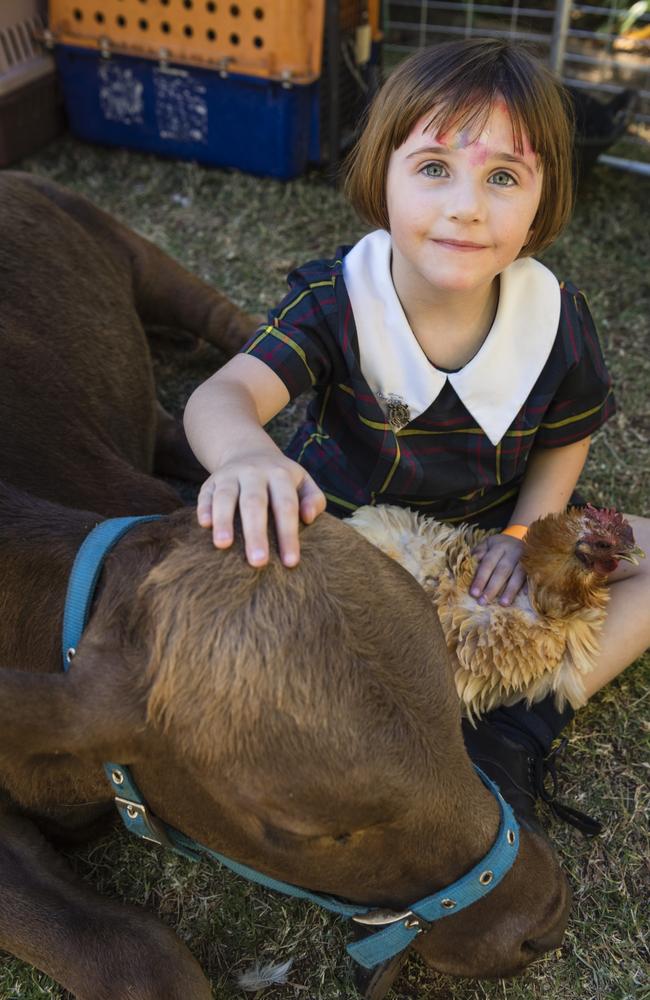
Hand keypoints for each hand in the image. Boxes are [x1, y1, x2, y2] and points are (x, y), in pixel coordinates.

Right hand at [196, 452, 325, 567]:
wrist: (248, 451)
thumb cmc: (282, 479)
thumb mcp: (304, 482)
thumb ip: (314, 499)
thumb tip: (307, 518)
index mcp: (280, 475)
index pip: (286, 506)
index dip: (288, 534)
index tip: (290, 562)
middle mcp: (254, 472)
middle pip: (254, 503)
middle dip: (256, 533)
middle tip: (258, 562)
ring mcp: (230, 475)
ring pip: (226, 496)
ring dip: (224, 520)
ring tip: (223, 545)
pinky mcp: (211, 481)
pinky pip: (205, 494)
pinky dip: (203, 508)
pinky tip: (204, 525)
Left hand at [470, 533, 525, 605]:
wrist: (530, 537)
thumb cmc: (501, 546)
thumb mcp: (488, 544)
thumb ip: (479, 553)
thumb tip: (470, 565)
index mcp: (498, 546)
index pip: (488, 563)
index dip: (481, 578)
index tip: (474, 593)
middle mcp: (513, 551)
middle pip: (502, 570)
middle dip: (492, 587)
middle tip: (483, 602)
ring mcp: (526, 558)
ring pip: (518, 575)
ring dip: (510, 590)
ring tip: (503, 604)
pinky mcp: (536, 564)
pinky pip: (532, 576)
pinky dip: (529, 585)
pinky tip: (524, 596)